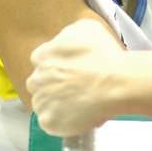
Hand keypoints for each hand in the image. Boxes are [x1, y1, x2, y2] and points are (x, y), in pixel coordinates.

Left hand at [27, 19, 123, 136]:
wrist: (115, 83)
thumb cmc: (105, 54)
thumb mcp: (86, 27)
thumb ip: (67, 36)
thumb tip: (65, 43)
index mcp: (42, 55)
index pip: (41, 61)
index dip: (58, 66)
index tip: (72, 70)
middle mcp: (36, 78)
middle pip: (39, 83)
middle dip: (53, 85)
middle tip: (76, 87)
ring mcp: (41, 102)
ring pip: (44, 104)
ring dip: (58, 103)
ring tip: (81, 103)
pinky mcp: (49, 122)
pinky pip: (52, 122)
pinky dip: (64, 121)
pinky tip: (81, 115)